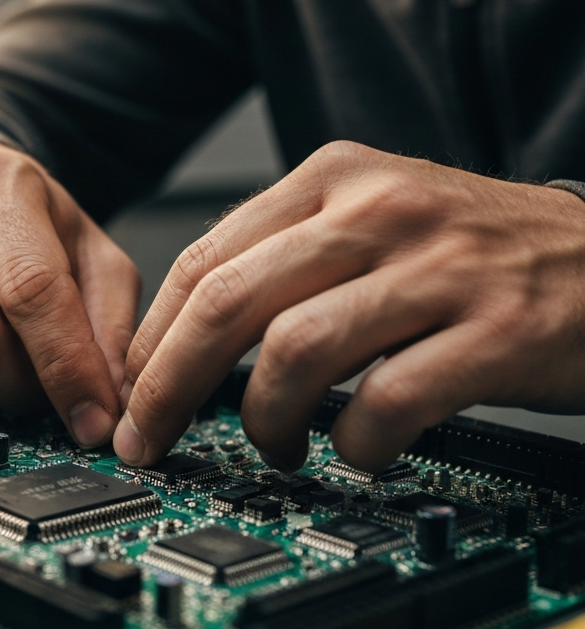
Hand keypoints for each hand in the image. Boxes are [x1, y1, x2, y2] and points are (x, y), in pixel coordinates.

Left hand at [113, 140, 584, 472]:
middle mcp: (378, 211)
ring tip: (276, 445)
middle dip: (169, 386)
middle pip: (228, 303)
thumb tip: (185, 339)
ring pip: (296, 353)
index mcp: (334, 179)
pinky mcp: (495, 330)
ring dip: (264, 420)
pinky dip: (356, 442)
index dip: (152, 339)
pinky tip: (360, 449)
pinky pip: (387, 400)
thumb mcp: (374, 217)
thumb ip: (286, 259)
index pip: (203, 259)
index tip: (131, 391)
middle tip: (152, 437)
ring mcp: (438, 268)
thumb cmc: (478, 251)